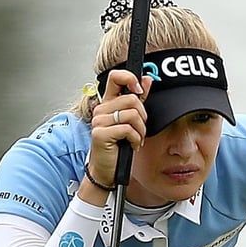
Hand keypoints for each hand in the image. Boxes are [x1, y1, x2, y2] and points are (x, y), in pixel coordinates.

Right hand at [86, 70, 152, 190]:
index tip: (139, 89)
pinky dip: (135, 139)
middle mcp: (101, 109)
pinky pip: (128, 129)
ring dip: (140, 130)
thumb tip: (146, 79)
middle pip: (132, 100)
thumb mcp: (130, 121)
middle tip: (138, 130)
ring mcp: (99, 121)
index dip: (130, 78)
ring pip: (132, 115)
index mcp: (108, 103)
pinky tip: (131, 145)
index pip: (116, 77)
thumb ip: (138, 100)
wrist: (107, 169)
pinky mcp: (100, 133)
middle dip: (143, 117)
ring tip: (135, 139)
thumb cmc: (118, 146)